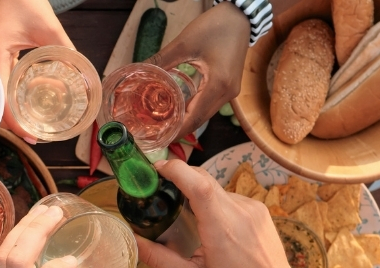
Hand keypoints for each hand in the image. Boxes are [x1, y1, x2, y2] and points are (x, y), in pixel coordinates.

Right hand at [0, 0, 73, 142]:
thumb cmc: (22, 0)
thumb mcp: (48, 28)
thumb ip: (66, 51)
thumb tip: (84, 79)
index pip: (0, 102)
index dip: (15, 124)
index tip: (32, 136)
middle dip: (13, 125)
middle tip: (36, 137)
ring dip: (11, 115)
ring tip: (32, 128)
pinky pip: (0, 87)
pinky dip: (11, 101)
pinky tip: (26, 107)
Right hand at [136, 160, 294, 267]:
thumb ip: (160, 258)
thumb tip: (133, 241)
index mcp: (221, 228)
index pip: (198, 184)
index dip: (176, 169)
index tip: (157, 168)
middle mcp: (239, 211)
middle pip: (203, 178)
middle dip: (180, 177)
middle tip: (161, 189)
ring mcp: (251, 207)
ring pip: (216, 188)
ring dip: (199, 195)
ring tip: (190, 219)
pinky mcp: (258, 208)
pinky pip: (229, 197)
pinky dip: (215, 204)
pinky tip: (214, 227)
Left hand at [146, 2, 250, 139]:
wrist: (240, 16)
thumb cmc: (216, 27)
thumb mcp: (185, 43)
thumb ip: (162, 60)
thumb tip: (139, 70)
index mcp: (218, 85)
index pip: (195, 117)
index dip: (178, 131)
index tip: (161, 139)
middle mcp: (227, 93)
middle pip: (201, 119)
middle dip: (180, 128)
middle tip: (158, 133)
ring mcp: (231, 91)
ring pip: (206, 113)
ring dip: (188, 119)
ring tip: (166, 124)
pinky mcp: (229, 86)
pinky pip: (210, 104)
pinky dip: (195, 109)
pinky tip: (180, 109)